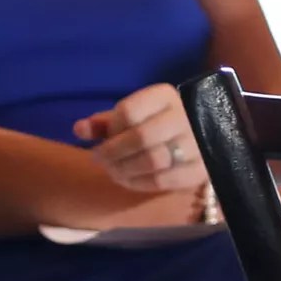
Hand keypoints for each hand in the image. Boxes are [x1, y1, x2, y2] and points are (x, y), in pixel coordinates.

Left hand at [75, 82, 205, 198]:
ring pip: (153, 160)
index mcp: (165, 96)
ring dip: (125, 170)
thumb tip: (78, 129)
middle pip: (140, 137)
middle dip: (113, 153)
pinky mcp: (200, 169)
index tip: (103, 139)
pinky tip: (129, 181)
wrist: (202, 137)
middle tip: (101, 160)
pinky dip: (140, 184)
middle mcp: (185, 117)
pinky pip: (164, 181)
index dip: (111, 129)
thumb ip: (105, 122)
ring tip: (113, 172)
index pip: (129, 111)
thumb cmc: (157, 123)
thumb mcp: (132, 115)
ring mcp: (196, 144)